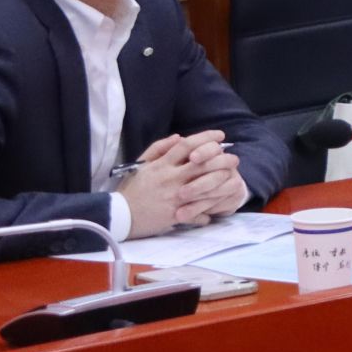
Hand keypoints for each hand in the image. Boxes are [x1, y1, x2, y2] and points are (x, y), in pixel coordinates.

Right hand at [116, 131, 240, 231]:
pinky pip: (197, 211)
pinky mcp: (174, 214)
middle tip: (234, 158)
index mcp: (161, 165)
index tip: (220, 136)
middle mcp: (170, 179)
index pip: (187, 145)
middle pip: (202, 164)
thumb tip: (180, 136)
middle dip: (222, 159)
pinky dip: (210, 209)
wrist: (118, 215)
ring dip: (222, 182)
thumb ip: (159, 148)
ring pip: (205, 187)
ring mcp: (173, 197)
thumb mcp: (141, 164)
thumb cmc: (131, 189)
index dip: (206, 138)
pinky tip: (220, 205)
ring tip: (234, 179)